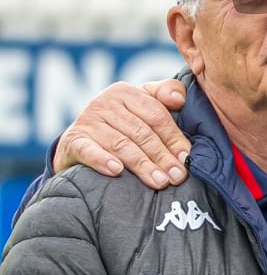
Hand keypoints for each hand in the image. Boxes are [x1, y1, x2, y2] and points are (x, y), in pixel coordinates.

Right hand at [52, 79, 189, 188]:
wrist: (79, 141)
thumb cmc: (121, 123)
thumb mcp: (142, 104)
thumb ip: (164, 96)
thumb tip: (180, 99)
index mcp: (126, 92)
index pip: (156, 115)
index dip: (173, 138)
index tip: (186, 158)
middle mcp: (104, 103)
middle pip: (141, 132)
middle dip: (162, 156)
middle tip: (177, 176)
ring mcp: (87, 121)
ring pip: (121, 144)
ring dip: (142, 165)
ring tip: (159, 182)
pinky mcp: (73, 140)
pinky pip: (88, 150)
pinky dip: (102, 160)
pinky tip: (116, 171)